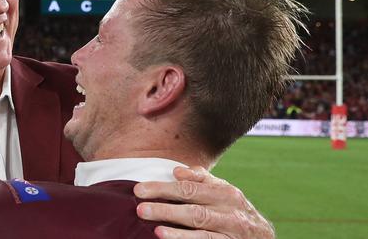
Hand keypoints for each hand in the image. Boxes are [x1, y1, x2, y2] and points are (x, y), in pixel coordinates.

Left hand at [134, 166, 273, 238]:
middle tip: (140, 208)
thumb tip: (177, 171)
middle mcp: (230, 212)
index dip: (163, 188)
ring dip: (177, 231)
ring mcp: (230, 232)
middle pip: (193, 209)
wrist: (263, 237)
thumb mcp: (223, 191)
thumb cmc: (234, 210)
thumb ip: (202, 180)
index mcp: (225, 192)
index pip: (189, 188)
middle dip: (165, 209)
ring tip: (156, 230)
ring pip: (201, 230)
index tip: (140, 189)